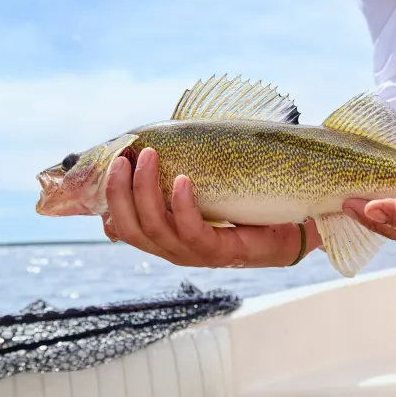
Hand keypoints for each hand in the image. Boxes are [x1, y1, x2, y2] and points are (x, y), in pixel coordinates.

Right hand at [102, 148, 321, 267]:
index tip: (114, 162)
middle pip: (131, 228)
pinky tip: (184, 181)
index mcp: (163, 236)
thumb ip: (174, 176)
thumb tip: (148, 142)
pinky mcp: (219, 253)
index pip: (121, 225)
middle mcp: (173, 249)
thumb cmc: (240, 204)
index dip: (110, 196)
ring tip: (150, 157)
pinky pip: (192, 231)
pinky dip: (183, 205)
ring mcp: (194, 254)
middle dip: (120, 191)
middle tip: (125, 157)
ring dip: (147, 190)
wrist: (285, 228)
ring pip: (156, 229)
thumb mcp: (201, 190)